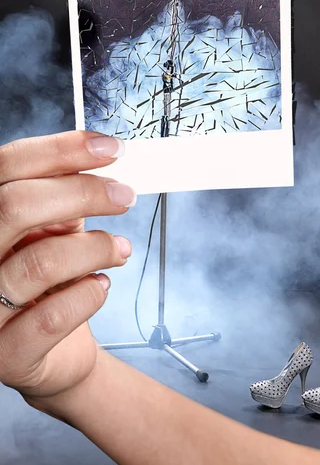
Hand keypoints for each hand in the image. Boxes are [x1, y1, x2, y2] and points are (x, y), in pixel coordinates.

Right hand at [0, 131, 134, 408]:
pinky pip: (52, 318)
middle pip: (16, 207)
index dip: (61, 150)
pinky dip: (89, 295)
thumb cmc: (47, 280)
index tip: (110, 148)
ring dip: (96, 248)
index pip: (6, 167)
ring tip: (119, 249)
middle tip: (124, 196)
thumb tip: (102, 157)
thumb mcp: (49, 229)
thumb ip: (61, 197)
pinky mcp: (6, 355)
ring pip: (41, 262)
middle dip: (82, 194)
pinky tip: (100, 286)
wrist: (48, 351)